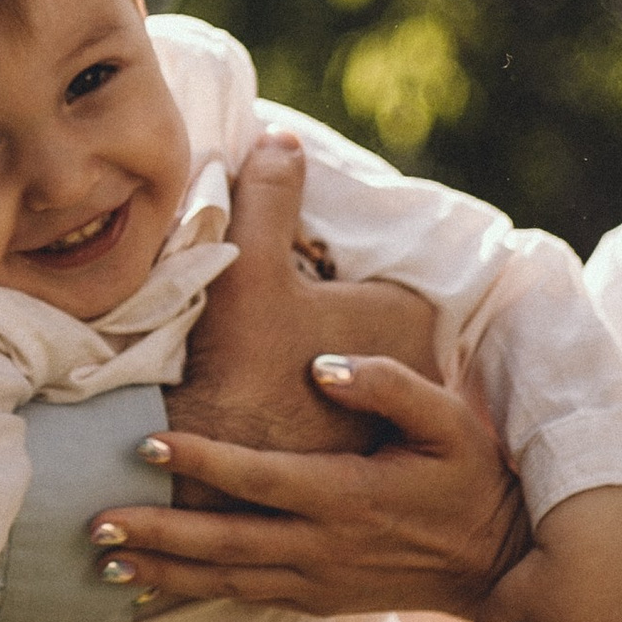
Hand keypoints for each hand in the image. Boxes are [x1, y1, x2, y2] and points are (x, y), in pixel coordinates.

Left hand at [92, 345, 524, 619]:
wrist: (496, 562)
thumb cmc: (469, 477)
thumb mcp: (447, 420)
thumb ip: (387, 385)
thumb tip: (322, 365)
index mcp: (349, 496)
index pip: (261, 479)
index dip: (203, 462)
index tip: (148, 443)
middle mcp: (325, 547)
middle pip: (225, 543)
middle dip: (157, 535)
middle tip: (94, 522)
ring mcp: (317, 581)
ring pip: (225, 580)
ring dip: (162, 573)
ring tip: (103, 561)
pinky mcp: (315, 600)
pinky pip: (243, 598)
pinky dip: (194, 595)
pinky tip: (149, 590)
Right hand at [169, 133, 442, 452]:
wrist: (206, 482)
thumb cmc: (238, 367)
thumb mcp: (249, 264)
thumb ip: (269, 192)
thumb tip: (282, 138)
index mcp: (407, 317)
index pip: (369, 265)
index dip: (314, 262)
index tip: (279, 272)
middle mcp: (414, 372)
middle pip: (361, 313)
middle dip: (321, 308)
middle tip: (265, 317)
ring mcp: (390, 423)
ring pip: (347, 364)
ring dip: (311, 359)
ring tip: (257, 360)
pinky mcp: (357, 460)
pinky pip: (333, 413)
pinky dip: (305, 403)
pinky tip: (261, 399)